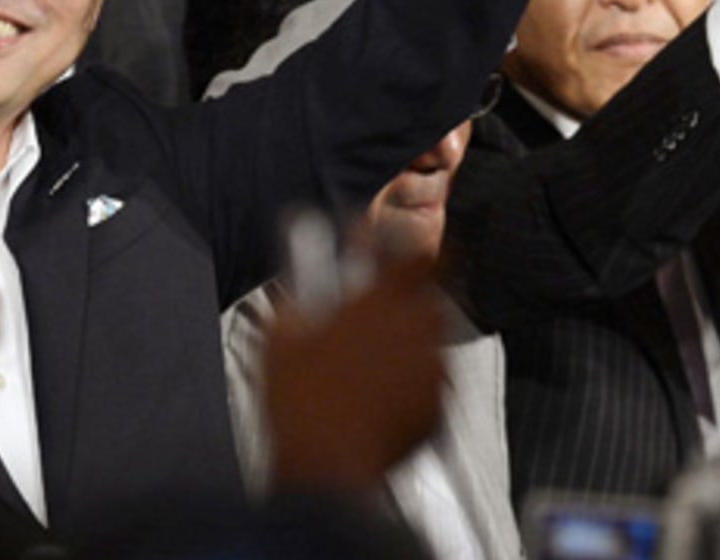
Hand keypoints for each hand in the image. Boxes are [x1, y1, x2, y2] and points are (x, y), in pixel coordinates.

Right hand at [266, 252, 444, 493]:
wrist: (324, 470)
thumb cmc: (301, 404)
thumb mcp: (283, 336)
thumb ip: (300, 289)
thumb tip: (303, 265)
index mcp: (382, 305)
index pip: (419, 255)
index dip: (411, 249)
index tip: (397, 250)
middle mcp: (416, 333)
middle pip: (426, 298)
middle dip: (403, 302)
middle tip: (373, 316)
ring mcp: (431, 373)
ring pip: (427, 342)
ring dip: (404, 343)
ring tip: (368, 366)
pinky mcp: (437, 409)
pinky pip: (428, 383)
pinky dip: (409, 383)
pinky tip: (376, 397)